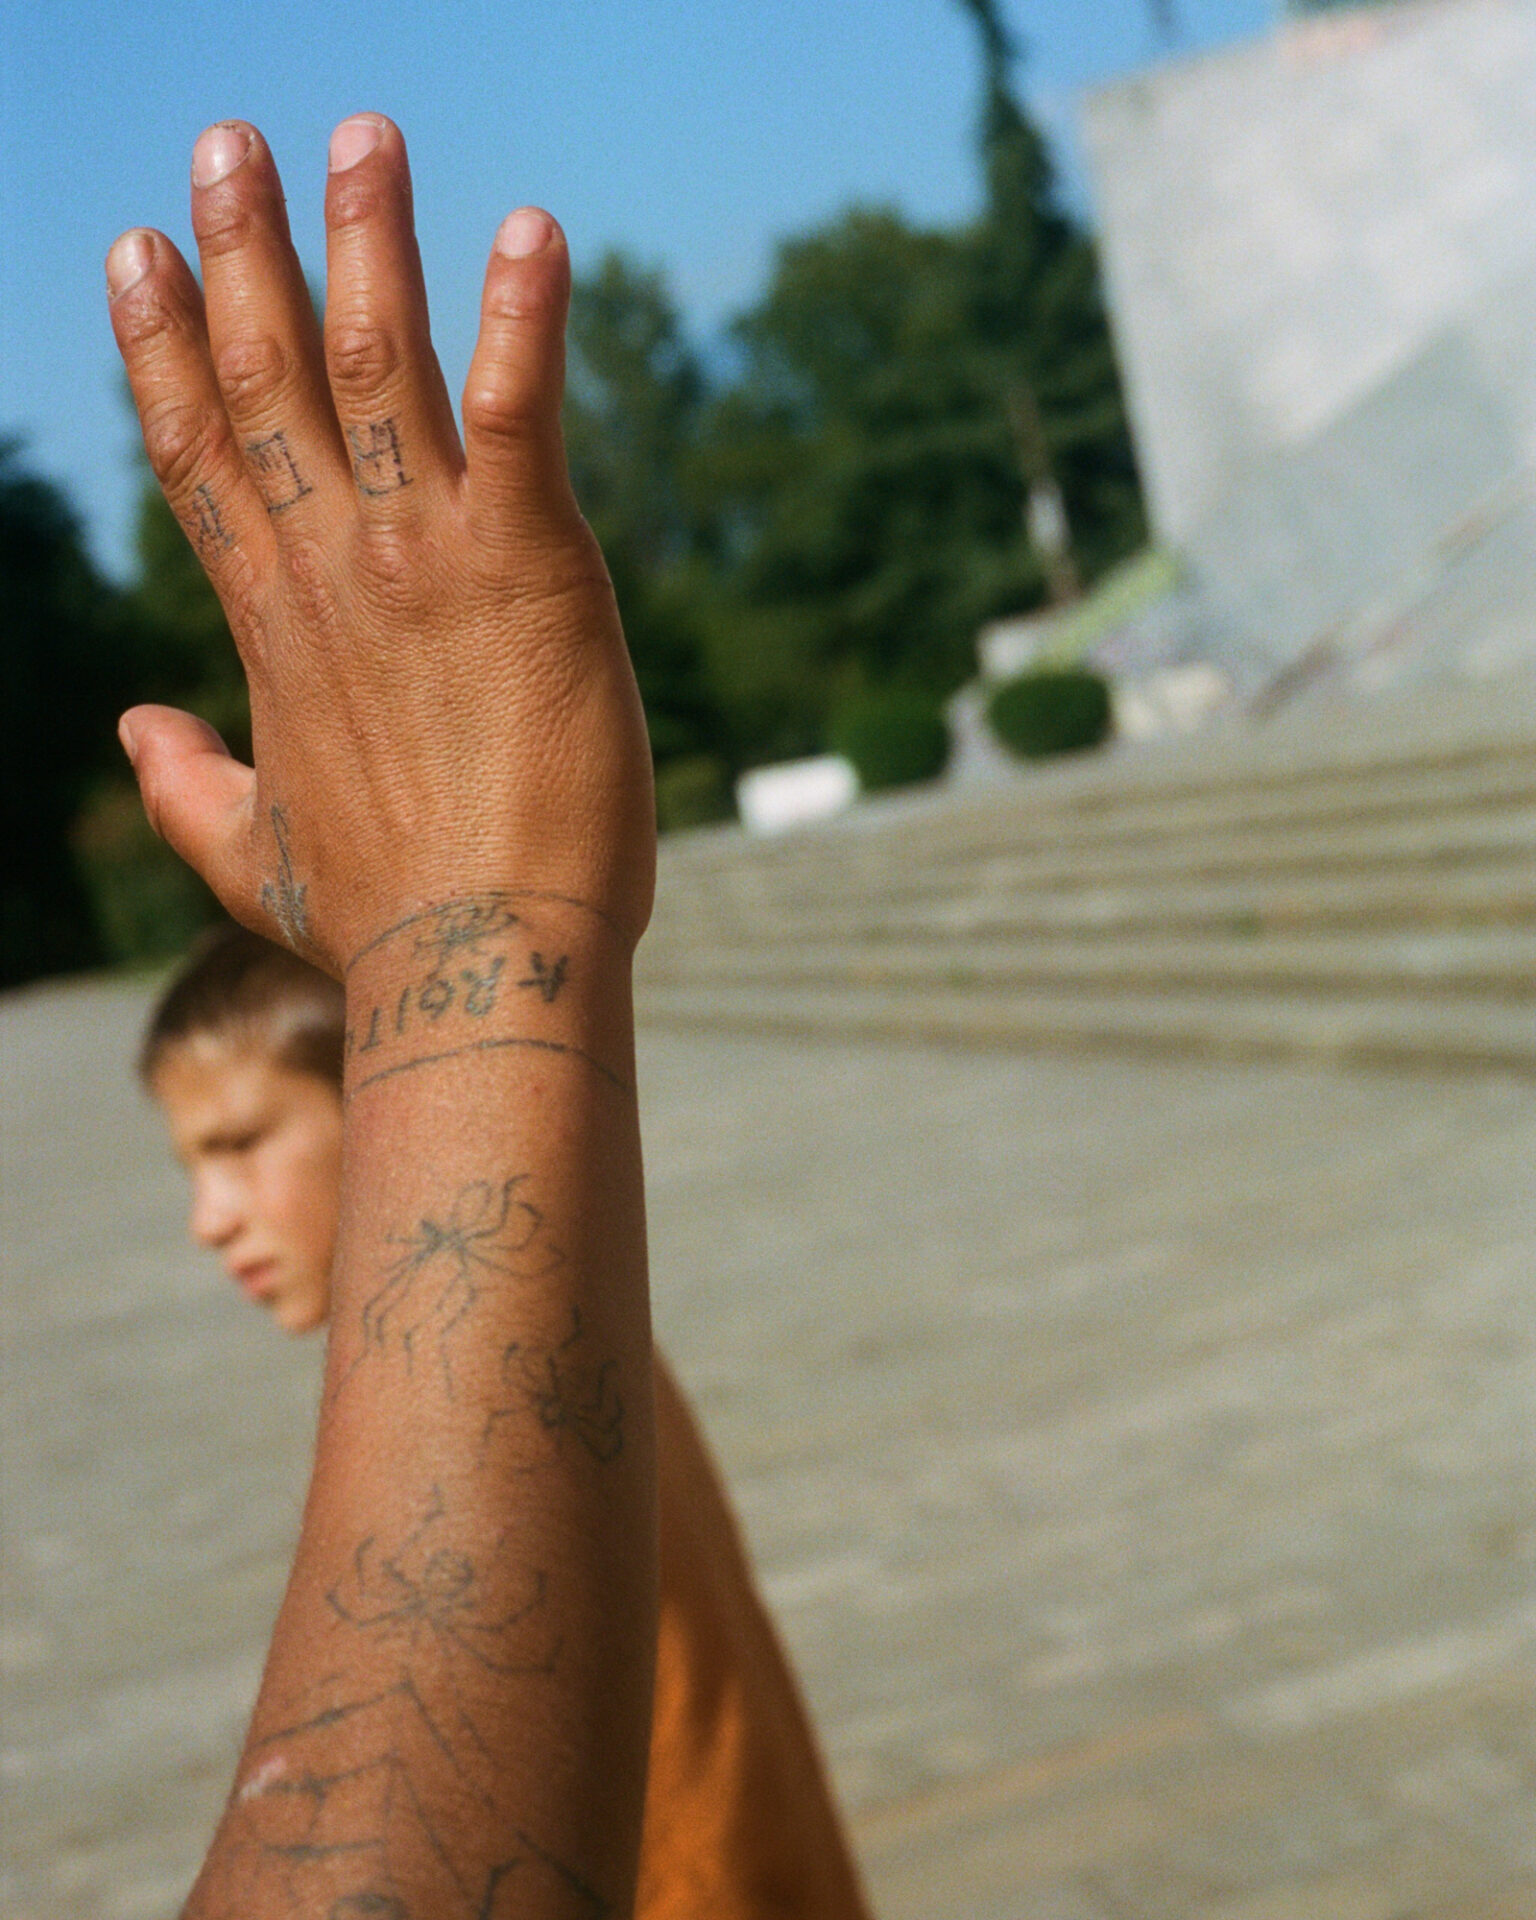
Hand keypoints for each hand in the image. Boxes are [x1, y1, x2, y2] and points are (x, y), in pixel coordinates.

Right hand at [108, 116, 654, 974]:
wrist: (481, 966)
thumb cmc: (382, 923)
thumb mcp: (252, 856)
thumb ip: (185, 784)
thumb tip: (134, 728)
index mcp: (273, 623)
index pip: (199, 454)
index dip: (160, 347)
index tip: (135, 252)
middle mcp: (335, 567)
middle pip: (268, 377)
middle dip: (243, 253)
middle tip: (226, 142)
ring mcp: (427, 556)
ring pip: (381, 363)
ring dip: (368, 241)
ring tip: (361, 136)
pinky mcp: (533, 564)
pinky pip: (523, 413)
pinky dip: (526, 317)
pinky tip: (533, 229)